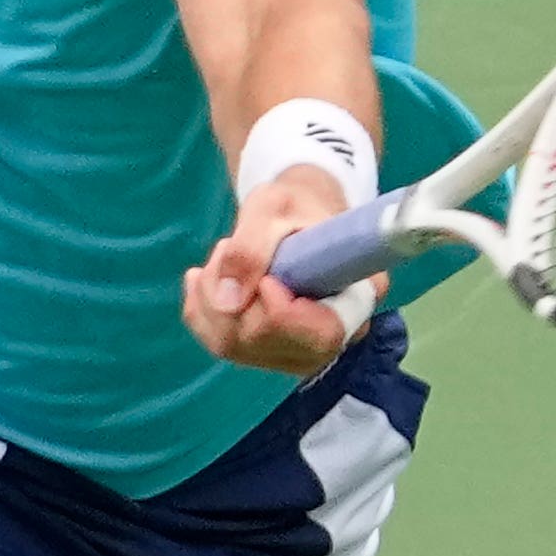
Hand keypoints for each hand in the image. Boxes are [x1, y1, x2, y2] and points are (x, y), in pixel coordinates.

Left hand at [182, 170, 363, 376]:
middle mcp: (329, 340)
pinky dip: (199, 307)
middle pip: (265, 343)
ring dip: (211, 297)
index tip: (266, 278)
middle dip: (235, 294)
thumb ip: (251, 249)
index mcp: (356, 300)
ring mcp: (293, 351)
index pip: (320, 337)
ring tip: (222, 255)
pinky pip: (215, 342)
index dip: (282, 312)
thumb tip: (228, 304)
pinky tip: (204, 278)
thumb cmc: (292, 204)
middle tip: (231, 248)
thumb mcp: (272, 207)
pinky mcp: (262, 351)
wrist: (291, 216)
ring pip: (232, 345)